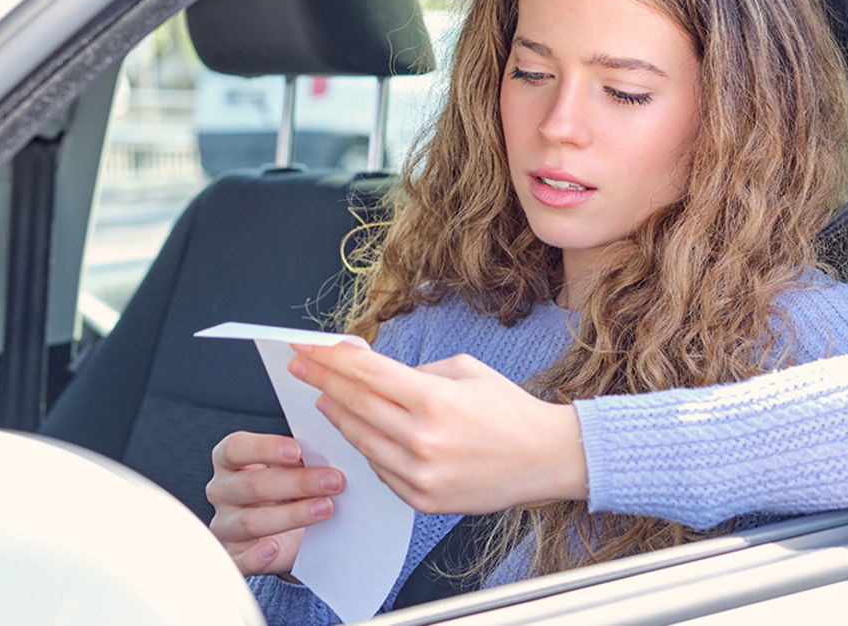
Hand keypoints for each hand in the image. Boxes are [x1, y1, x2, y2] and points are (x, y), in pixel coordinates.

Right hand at [205, 431, 344, 576]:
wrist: (286, 530)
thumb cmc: (286, 489)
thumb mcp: (292, 468)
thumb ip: (301, 459)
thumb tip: (329, 451)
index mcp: (229, 460)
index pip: (236, 449)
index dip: (265, 448)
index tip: (298, 450)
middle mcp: (221, 491)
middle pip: (252, 485)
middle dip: (297, 482)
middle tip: (334, 480)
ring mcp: (225, 525)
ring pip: (251, 522)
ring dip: (292, 515)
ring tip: (326, 508)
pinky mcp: (234, 557)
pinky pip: (241, 559)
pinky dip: (257, 555)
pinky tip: (274, 548)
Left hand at [288, 344, 586, 514]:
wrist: (547, 458)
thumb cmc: (510, 410)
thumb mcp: (465, 370)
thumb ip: (415, 371)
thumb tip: (372, 371)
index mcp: (434, 400)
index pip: (365, 374)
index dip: (330, 358)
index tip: (305, 347)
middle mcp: (422, 439)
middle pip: (355, 405)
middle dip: (322, 381)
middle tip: (300, 365)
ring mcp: (420, 474)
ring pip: (360, 440)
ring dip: (338, 416)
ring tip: (324, 397)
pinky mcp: (422, 500)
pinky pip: (380, 470)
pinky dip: (368, 448)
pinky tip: (362, 432)